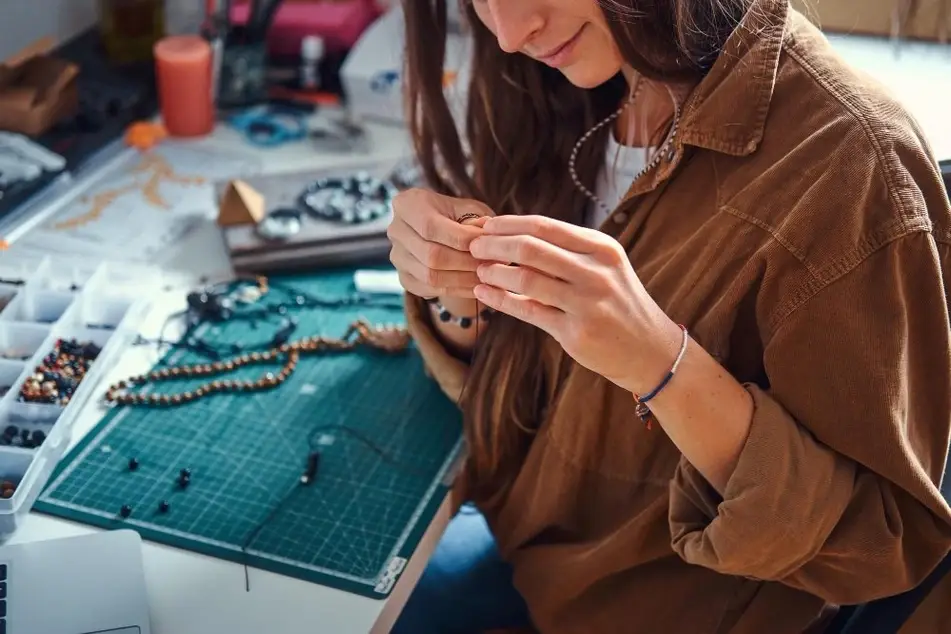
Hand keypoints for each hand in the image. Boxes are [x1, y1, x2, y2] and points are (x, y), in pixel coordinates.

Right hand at [387, 188, 491, 298]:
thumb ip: (476, 221)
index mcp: (407, 203)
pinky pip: (430, 290)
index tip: (489, 244)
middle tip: (492, 265)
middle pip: (430, 254)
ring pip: (430, 276)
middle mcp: (395, 230)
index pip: (431, 226)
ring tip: (488, 276)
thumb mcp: (469, 209)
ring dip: (464, 279)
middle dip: (466, 262)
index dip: (462, 238)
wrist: (444, 232)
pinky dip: (457, 290)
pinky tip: (477, 286)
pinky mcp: (404, 278)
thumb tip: (486, 233)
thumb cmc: (458, 216)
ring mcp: (397, 257)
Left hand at [469, 215, 681, 393]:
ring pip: (526, 278)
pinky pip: (528, 310)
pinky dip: (500, 301)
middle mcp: (596, 271)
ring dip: (494, 273)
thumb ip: (568, 252)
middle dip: (495, 245)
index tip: (486, 226)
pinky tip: (484, 294)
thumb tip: (516, 235)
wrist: (651, 351)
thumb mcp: (605, 268)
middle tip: (473, 247)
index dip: (509, 224)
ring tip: (479, 271)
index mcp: (602, 248)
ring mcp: (586, 302)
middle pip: (531, 248)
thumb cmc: (619, 304)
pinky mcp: (575, 332)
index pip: (545, 226)